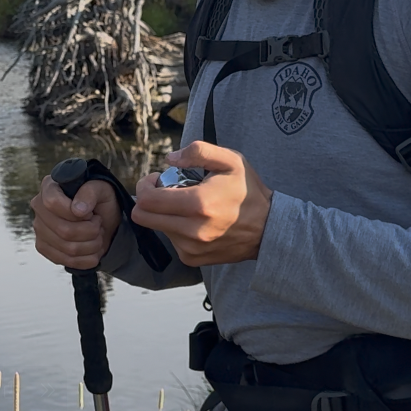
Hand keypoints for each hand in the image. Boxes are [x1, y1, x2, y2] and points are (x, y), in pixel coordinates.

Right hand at [31, 175, 121, 270]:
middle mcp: (39, 207)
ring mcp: (39, 229)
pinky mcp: (43, 247)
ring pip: (68, 248)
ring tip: (97, 236)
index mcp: (50, 187)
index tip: (90, 213)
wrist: (101, 219)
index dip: (75, 213)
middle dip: (91, 231)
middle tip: (98, 225)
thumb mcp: (102, 189)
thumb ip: (90, 193)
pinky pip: (66, 261)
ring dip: (92, 245)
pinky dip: (87, 259)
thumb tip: (78, 210)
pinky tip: (93, 249)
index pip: (52, 202)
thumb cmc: (99, 200)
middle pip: (63, 230)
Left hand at [131, 141, 272, 267]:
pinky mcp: (192, 259)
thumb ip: (198, 151)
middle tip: (165, 191)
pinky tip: (195, 221)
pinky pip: (170, 240)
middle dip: (148, 200)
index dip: (145, 186)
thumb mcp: (231, 160)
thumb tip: (169, 159)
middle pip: (143, 217)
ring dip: (164, 214)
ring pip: (156, 227)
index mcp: (198, 204)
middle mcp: (191, 230)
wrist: (268, 229)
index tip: (157, 179)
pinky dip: (176, 229)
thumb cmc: (247, 191)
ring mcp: (191, 248)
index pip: (147, 200)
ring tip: (188, 206)